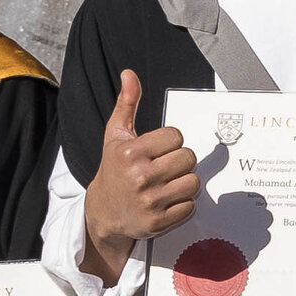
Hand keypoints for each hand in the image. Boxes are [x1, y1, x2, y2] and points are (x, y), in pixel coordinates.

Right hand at [78, 71, 200, 283]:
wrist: (103, 212)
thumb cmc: (113, 169)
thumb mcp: (115, 135)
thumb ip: (126, 104)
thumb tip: (129, 73)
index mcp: (131, 152)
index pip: (176, 136)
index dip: (170, 142)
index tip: (158, 150)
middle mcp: (140, 176)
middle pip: (188, 158)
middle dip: (179, 161)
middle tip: (164, 167)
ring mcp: (150, 201)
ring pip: (193, 182)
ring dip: (184, 183)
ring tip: (167, 184)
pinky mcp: (159, 222)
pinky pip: (190, 206)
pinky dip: (183, 205)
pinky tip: (166, 201)